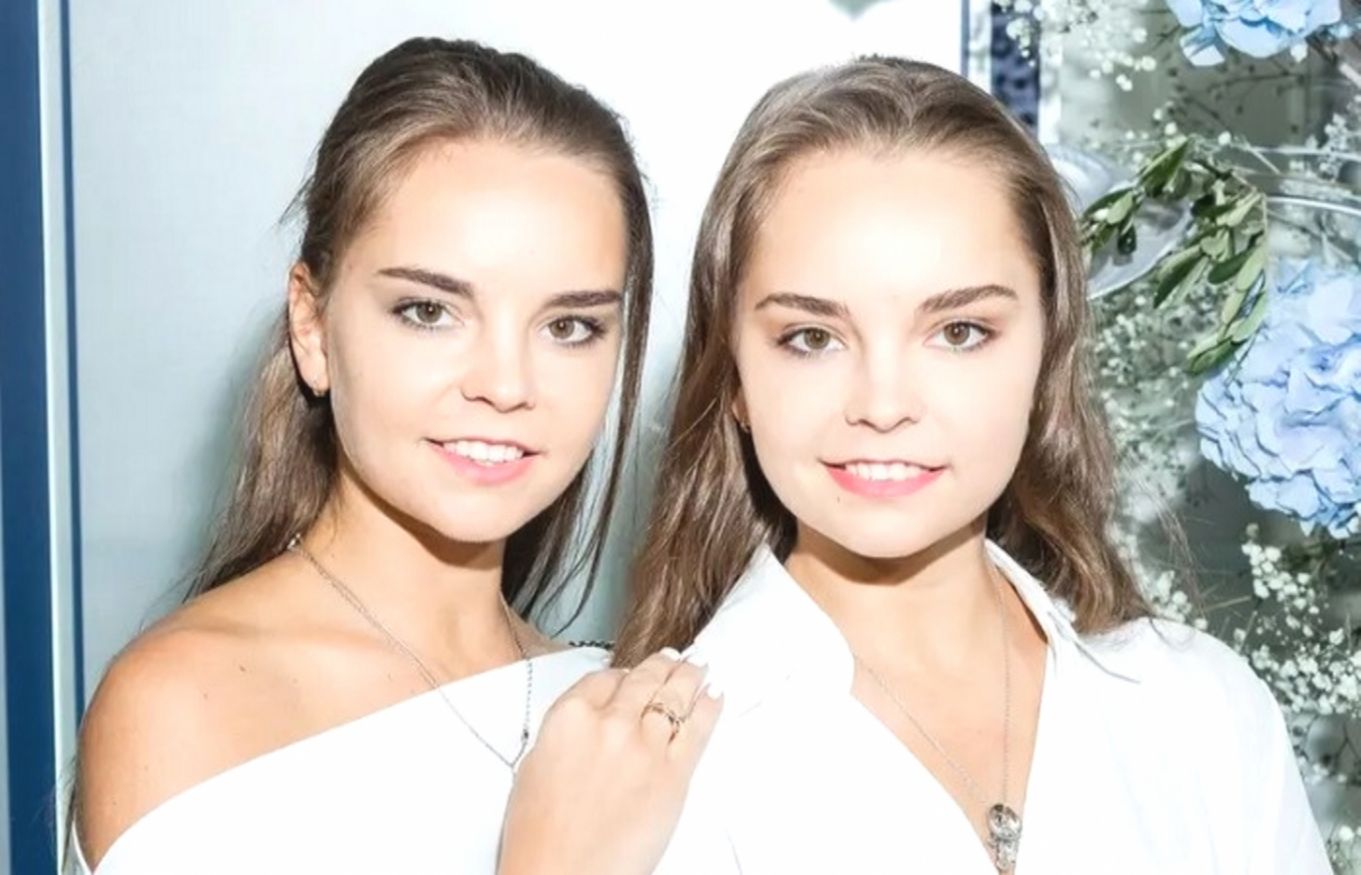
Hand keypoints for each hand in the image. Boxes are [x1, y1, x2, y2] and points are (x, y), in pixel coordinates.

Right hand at [498, 649, 722, 874]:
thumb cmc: (541, 836)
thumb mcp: (535, 767)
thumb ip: (566, 733)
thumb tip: (588, 724)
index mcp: (569, 718)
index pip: (603, 679)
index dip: (621, 675)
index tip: (630, 675)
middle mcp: (610, 723)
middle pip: (643, 680)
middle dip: (661, 667)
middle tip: (673, 661)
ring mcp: (646, 746)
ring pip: (674, 696)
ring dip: (689, 678)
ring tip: (699, 669)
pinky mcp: (674, 773)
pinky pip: (698, 729)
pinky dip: (708, 708)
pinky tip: (713, 697)